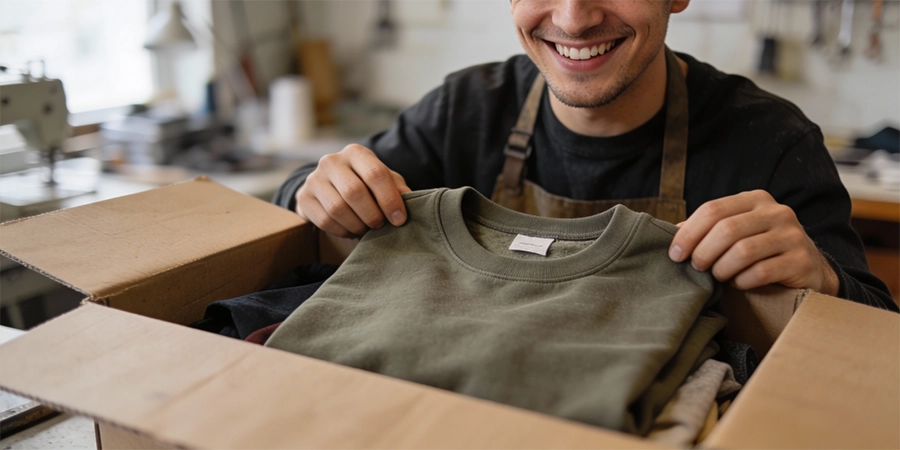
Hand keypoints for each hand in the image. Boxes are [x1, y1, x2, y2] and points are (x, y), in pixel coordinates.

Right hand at [295, 144, 411, 237]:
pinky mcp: (304, 197)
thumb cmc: (365, 184)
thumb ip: (398, 189)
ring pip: (338, 209)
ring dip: (357, 225)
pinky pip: (324, 221)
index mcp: (356, 152)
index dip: (390, 200)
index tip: (399, 219)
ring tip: (366, 229)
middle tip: (380, 225)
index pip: (376, 174)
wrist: (329, 187)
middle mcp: (332, 161)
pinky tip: (350, 230)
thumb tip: (411, 202)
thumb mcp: (385, 181)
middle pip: (355, 192)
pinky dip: (342, 231)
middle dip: (372, 215)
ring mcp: (314, 178)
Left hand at [668, 190, 839, 294]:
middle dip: (704, 252)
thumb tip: (673, 231)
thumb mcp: (737, 231)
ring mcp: (792, 235)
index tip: (675, 254)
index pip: (712, 210)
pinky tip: (739, 283)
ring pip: (743, 251)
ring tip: (718, 276)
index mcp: (755, 199)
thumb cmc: (762, 250)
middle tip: (697, 267)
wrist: (808, 268)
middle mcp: (777, 212)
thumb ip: (709, 228)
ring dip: (722, 268)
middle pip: (726, 229)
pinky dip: (743, 281)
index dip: (688, 233)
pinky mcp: (801, 260)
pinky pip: (762, 272)